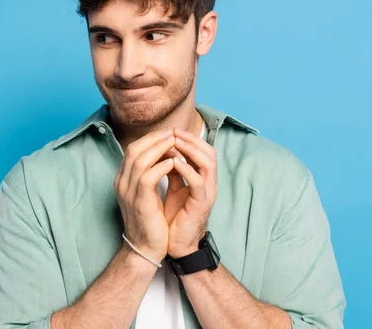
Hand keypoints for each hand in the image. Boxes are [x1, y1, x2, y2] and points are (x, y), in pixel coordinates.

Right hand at [114, 129, 177, 262]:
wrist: (144, 248)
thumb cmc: (149, 220)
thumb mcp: (146, 194)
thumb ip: (149, 175)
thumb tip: (164, 156)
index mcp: (122, 180)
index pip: (133, 150)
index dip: (150, 139)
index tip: (167, 134)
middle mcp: (122, 183)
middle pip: (134, 150)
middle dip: (154, 139)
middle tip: (173, 133)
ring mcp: (127, 192)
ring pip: (139, 160)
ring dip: (159, 148)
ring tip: (175, 143)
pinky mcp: (139, 201)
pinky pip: (147, 177)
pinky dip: (161, 167)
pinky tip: (173, 163)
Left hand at [164, 127, 217, 258]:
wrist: (176, 244)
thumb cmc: (175, 217)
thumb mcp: (174, 189)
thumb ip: (173, 171)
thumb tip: (165, 151)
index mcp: (203, 178)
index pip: (202, 150)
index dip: (189, 138)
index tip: (170, 130)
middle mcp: (209, 183)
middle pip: (209, 152)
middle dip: (191, 139)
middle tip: (173, 131)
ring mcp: (208, 193)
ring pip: (207, 163)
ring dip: (190, 150)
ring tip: (174, 141)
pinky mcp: (202, 204)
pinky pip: (198, 181)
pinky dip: (186, 169)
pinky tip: (173, 163)